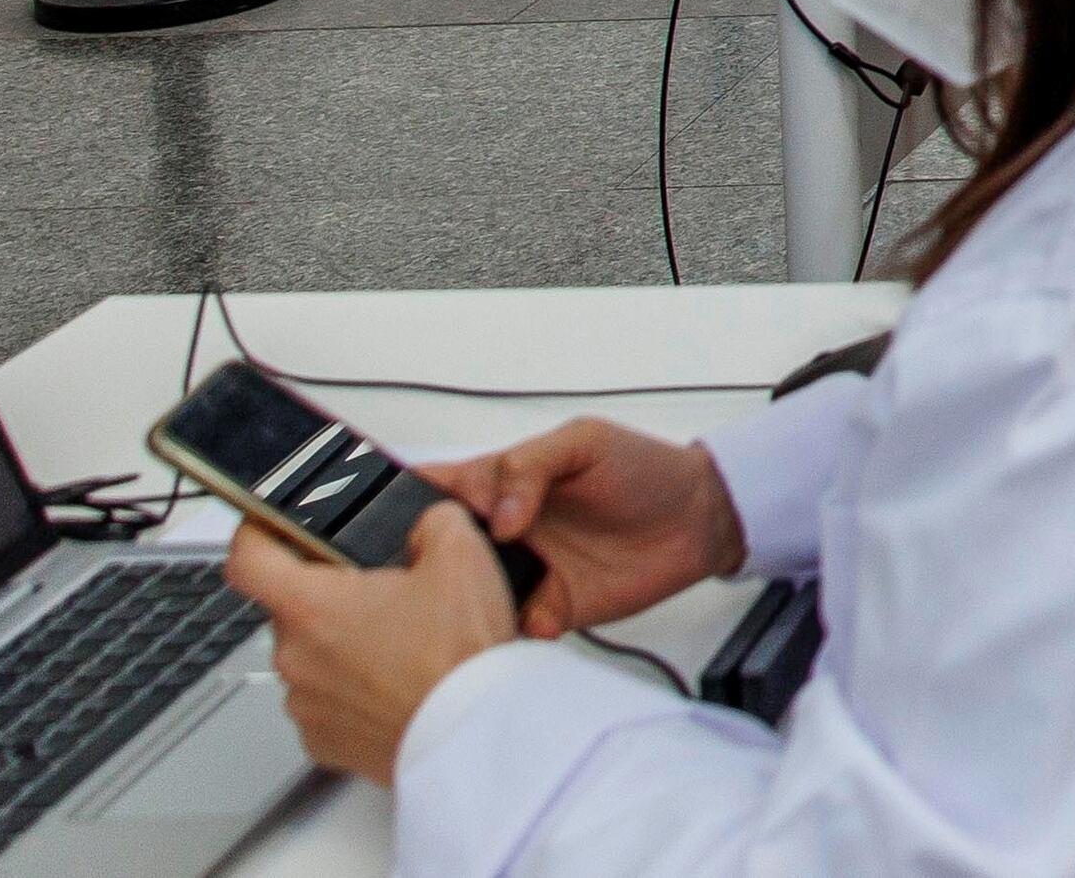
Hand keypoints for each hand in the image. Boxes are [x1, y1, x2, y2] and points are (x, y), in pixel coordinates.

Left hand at [227, 502, 519, 782]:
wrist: (472, 732)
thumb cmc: (458, 655)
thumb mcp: (463, 556)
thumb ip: (433, 522)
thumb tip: (425, 525)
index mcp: (313, 606)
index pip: (247, 559)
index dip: (254, 535)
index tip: (267, 529)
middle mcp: (295, 658)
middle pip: (291, 610)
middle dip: (332, 597)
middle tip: (387, 595)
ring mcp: (305, 705)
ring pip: (312, 658)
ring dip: (344, 647)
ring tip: (405, 647)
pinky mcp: (323, 741)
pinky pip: (327, 702)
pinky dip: (354, 691)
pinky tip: (399, 685)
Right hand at [424, 419, 743, 639]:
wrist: (699, 518)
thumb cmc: (644, 469)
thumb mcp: (585, 441)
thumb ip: (530, 466)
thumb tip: (498, 515)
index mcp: (500, 485)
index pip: (433, 490)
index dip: (397, 503)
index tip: (374, 518)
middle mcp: (501, 534)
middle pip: (437, 554)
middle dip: (418, 566)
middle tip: (417, 573)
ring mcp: (523, 574)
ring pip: (465, 598)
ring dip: (460, 604)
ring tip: (463, 603)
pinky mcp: (549, 610)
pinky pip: (513, 630)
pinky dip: (512, 632)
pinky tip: (527, 621)